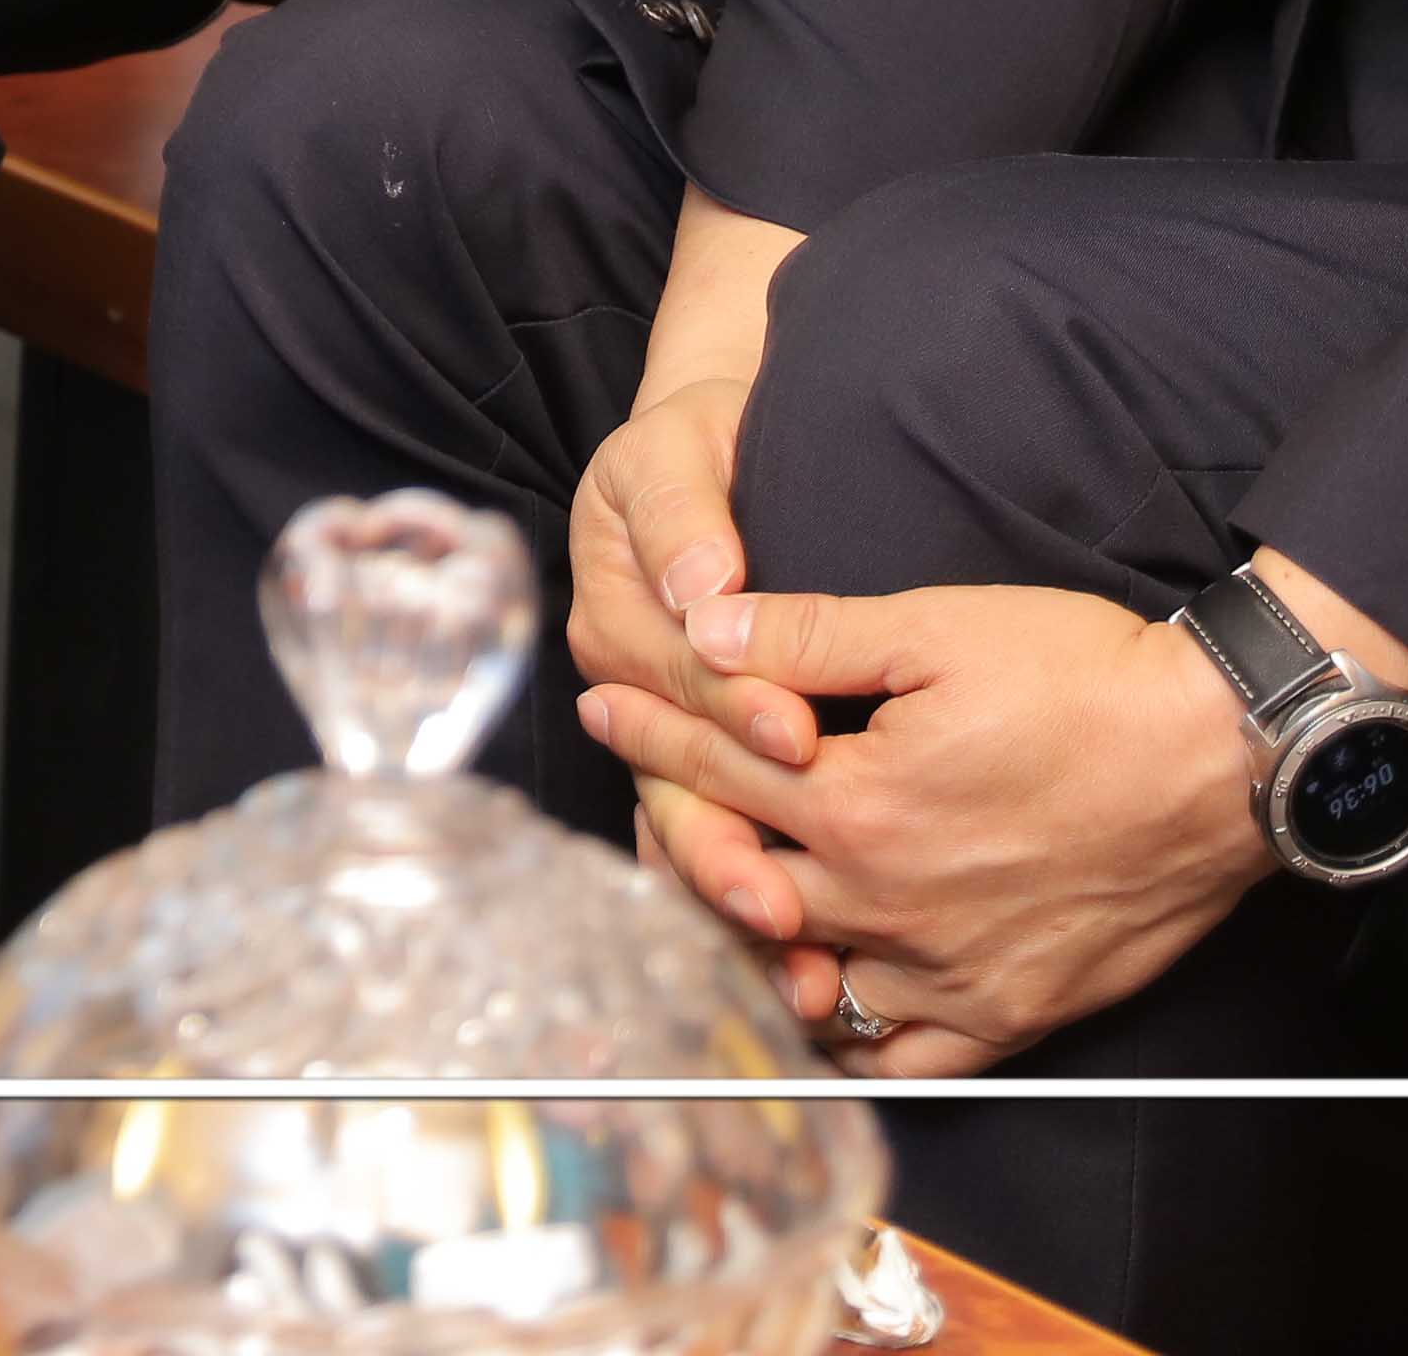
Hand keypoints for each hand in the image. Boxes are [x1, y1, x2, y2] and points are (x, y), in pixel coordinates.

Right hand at [569, 377, 833, 934]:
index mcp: (608, 613)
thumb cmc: (700, 443)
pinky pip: (711, 837)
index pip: (672, 675)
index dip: (733, 707)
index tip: (797, 736)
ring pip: (688, 827)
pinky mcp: (699, 761)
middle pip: (670, 782)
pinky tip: (798, 957)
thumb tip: (698, 587)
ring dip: (737, 897)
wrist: (713, 451)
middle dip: (726, 848)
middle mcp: (622, 686)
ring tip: (797, 964)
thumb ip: (684, 515)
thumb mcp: (678, 450)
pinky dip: (749, 892)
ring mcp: (657, 733)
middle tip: (783, 906)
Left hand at [578, 582, 1271, 1066]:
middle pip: (739, 878)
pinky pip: (899, 1054)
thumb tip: (704, 625)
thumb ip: (811, 633)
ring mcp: (944, 972)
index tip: (603, 704)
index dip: (650, 730)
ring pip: (803, 978)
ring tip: (716, 900)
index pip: (716, 769)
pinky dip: (849, 1032)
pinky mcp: (1006, 1015)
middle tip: (640, 804)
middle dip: (678, 831)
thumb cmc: (1088, 679)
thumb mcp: (940, 626)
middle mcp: (884, 903)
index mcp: (855, 804)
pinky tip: (820, 999)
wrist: (1219, 757)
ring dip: (751, 940)